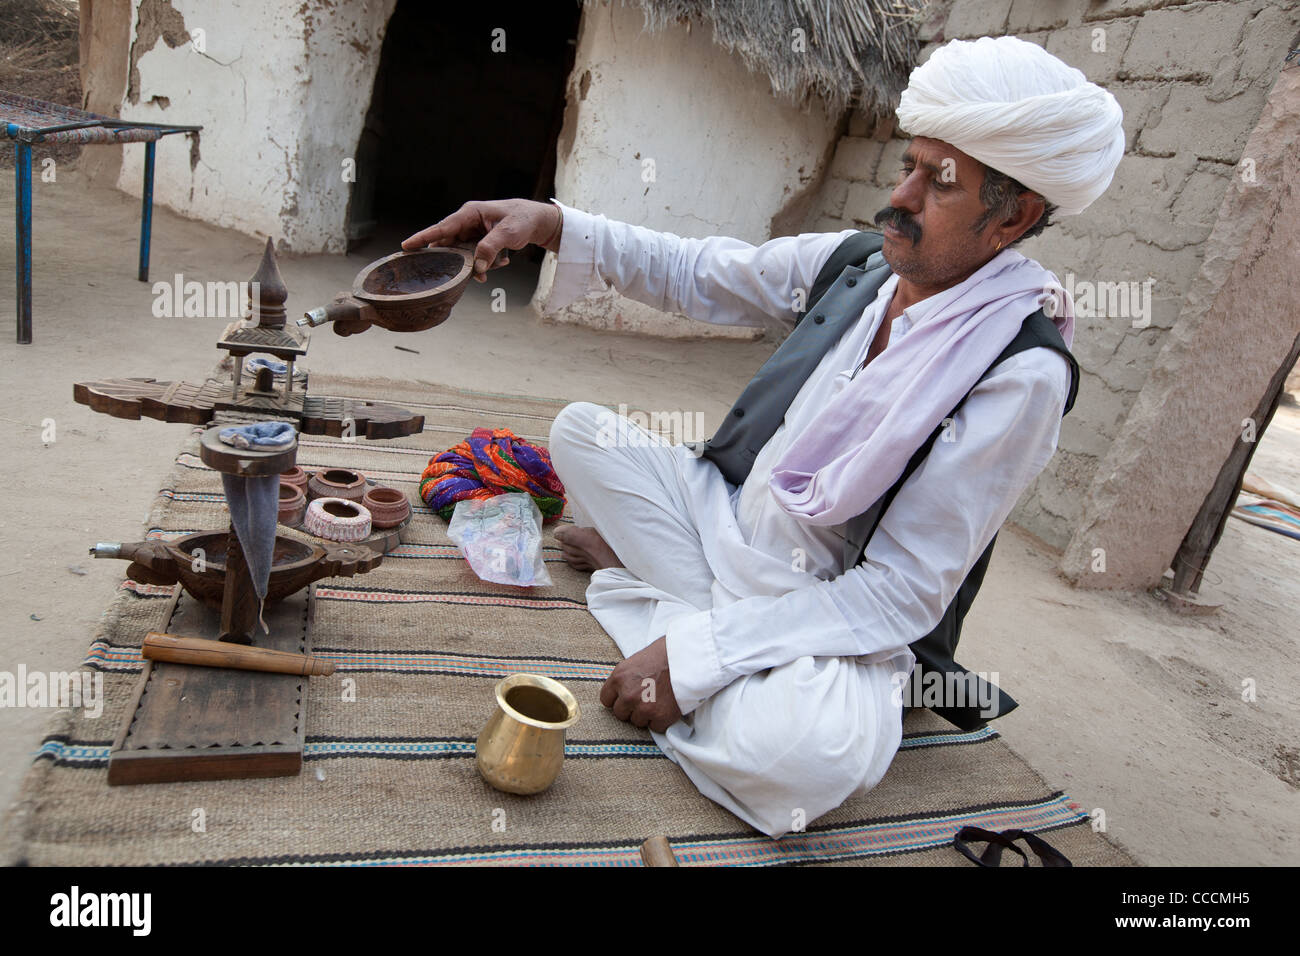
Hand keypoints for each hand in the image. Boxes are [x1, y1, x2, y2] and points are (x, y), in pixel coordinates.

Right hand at [400, 199, 562, 282]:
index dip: (423, 237)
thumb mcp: (508, 233)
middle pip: (449, 244)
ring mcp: (472, 233)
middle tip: (460, 271)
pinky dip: (486, 263)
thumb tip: (477, 267)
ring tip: (498, 261)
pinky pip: (474, 257)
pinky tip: (503, 260)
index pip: (442, 227)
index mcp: (469, 213)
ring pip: (462, 255)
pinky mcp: (478, 242)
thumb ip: (490, 248)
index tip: (406, 246)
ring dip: (476, 264)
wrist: (536, 221)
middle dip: (455, 260)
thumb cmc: (522, 219)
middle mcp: (467, 222)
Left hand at [600, 637, 681, 732]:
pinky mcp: (661, 717)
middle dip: (631, 709)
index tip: (626, 698)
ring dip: (647, 715)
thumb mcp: (636, 660)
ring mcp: (644, 708)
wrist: (689, 657)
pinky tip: (668, 706)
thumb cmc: (665, 653)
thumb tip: (623, 691)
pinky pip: (655, 727)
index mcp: (619, 677)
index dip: (618, 699)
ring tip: (659, 700)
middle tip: (645, 699)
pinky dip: (662, 720)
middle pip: (620, 714)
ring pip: (638, 722)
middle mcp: (628, 694)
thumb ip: (626, 678)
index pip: (606, 700)